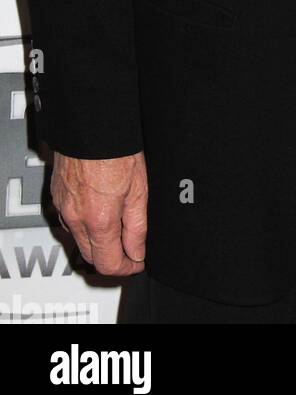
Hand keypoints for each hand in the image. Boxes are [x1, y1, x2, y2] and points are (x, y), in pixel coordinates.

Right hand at [51, 151, 147, 275]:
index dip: (126, 268)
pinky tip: (98, 210)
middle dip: (111, 257)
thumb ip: (137, 227)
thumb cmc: (117, 151)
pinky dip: (84, 225)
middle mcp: (76, 218)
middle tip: (130, 248)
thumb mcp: (139, 190)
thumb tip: (137, 252)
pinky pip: (69, 222)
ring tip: (117, 226)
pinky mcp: (57, 197)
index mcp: (99, 220)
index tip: (137, 262)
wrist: (91, 126)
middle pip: (91, 257)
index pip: (108, 264)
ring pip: (78, 240)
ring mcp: (63, 208)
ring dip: (96, 242)